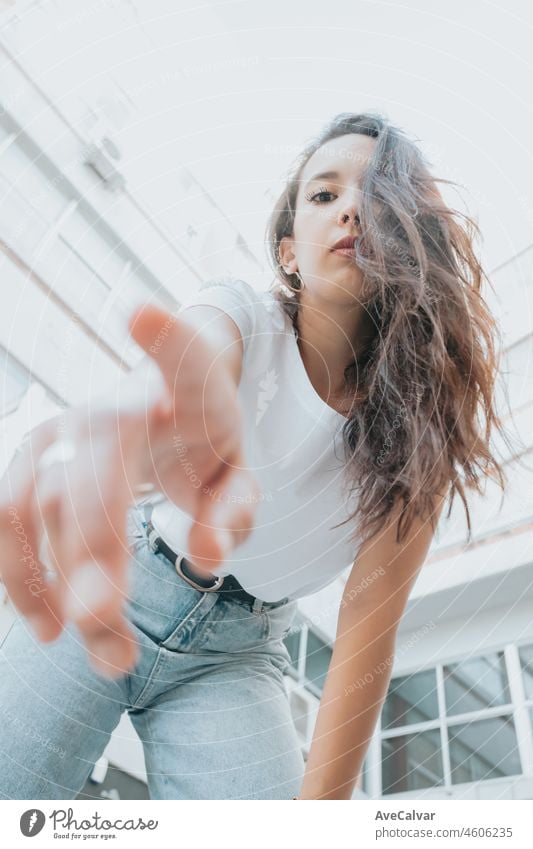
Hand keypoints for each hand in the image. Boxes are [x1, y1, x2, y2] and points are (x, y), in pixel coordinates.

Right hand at [0, 305, 258, 676]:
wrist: (163, 406)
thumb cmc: (206, 440)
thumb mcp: (240, 470)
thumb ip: (234, 510)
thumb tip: (205, 557)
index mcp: (179, 394)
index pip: (177, 361)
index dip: (163, 335)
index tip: (142, 311)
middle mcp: (106, 408)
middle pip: (90, 477)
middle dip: (92, 555)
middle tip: (107, 634)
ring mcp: (59, 432)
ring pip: (40, 506)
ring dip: (58, 584)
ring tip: (104, 654)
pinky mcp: (31, 460)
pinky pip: (6, 514)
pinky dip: (17, 570)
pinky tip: (45, 624)